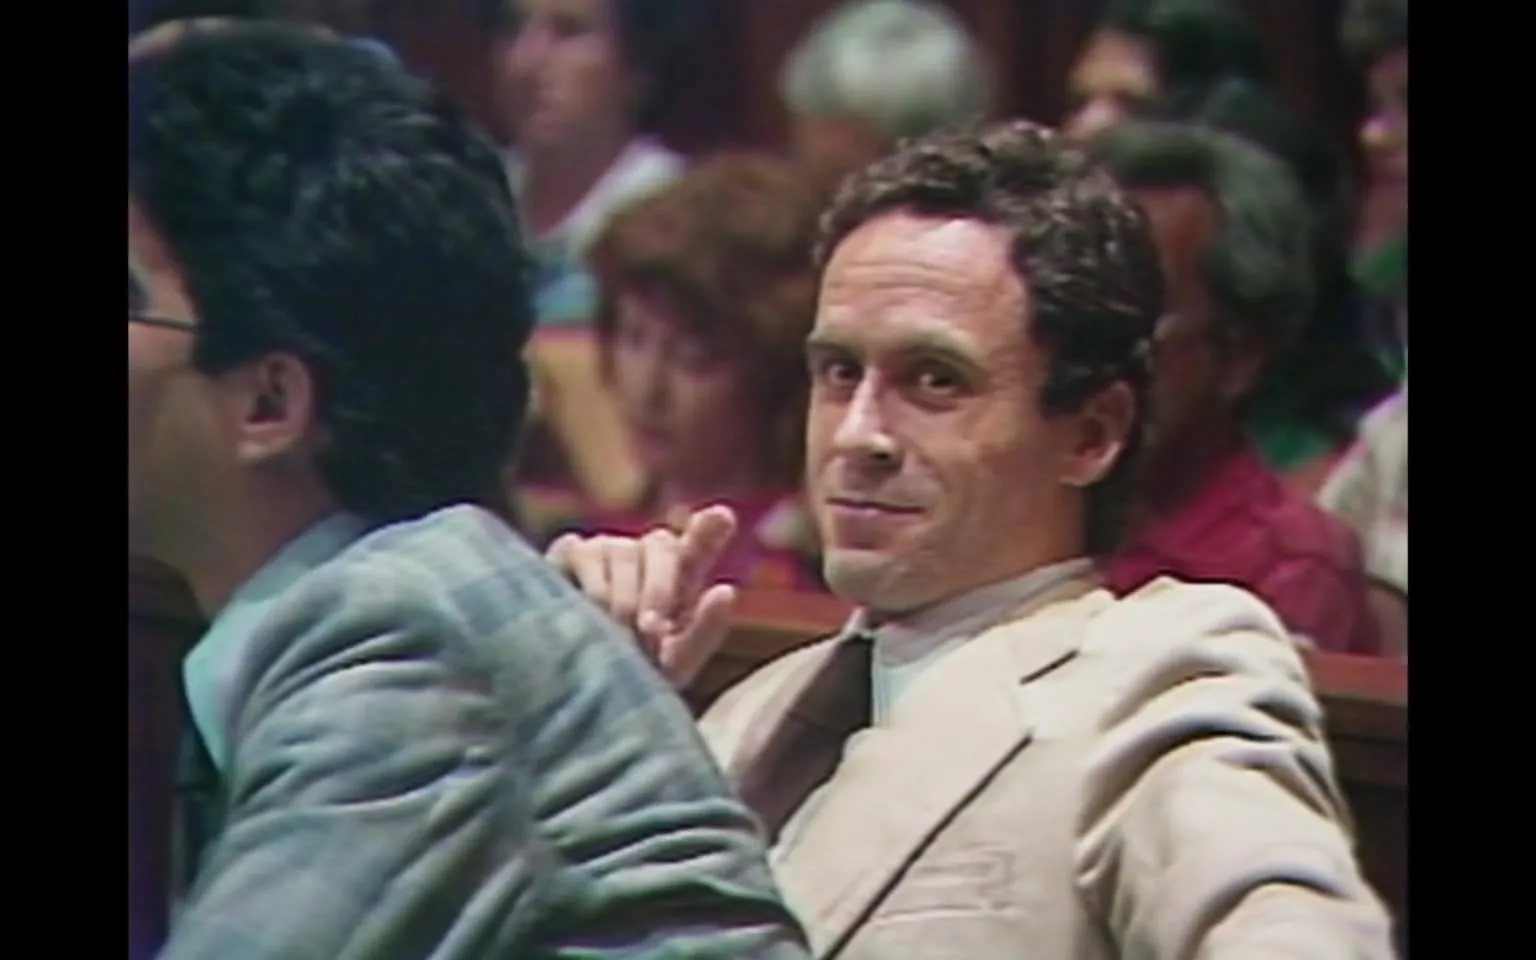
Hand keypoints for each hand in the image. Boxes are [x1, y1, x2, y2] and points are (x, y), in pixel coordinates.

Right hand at [547, 505, 738, 686]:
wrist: (574, 691)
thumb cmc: (631, 675)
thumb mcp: (673, 664)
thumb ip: (705, 631)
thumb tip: (726, 589)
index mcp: (680, 578)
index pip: (699, 546)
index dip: (709, 531)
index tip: (723, 518)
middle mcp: (646, 554)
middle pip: (663, 545)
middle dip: (659, 588)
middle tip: (651, 630)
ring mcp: (608, 548)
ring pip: (623, 552)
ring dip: (622, 598)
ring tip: (617, 637)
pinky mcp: (570, 550)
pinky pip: (584, 554)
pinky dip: (591, 588)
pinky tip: (586, 616)